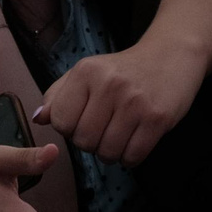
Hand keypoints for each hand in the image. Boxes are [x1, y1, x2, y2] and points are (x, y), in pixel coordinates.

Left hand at [36, 40, 209, 166]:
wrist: (172, 55)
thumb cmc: (125, 69)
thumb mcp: (88, 72)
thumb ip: (59, 95)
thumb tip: (39, 120)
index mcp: (86, 72)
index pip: (60, 122)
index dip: (70, 129)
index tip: (85, 120)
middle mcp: (109, 85)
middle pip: (84, 142)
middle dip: (91, 144)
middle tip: (104, 130)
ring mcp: (135, 102)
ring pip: (108, 153)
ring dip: (112, 153)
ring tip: (120, 136)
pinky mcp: (158, 118)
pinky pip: (133, 156)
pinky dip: (131, 157)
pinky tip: (135, 140)